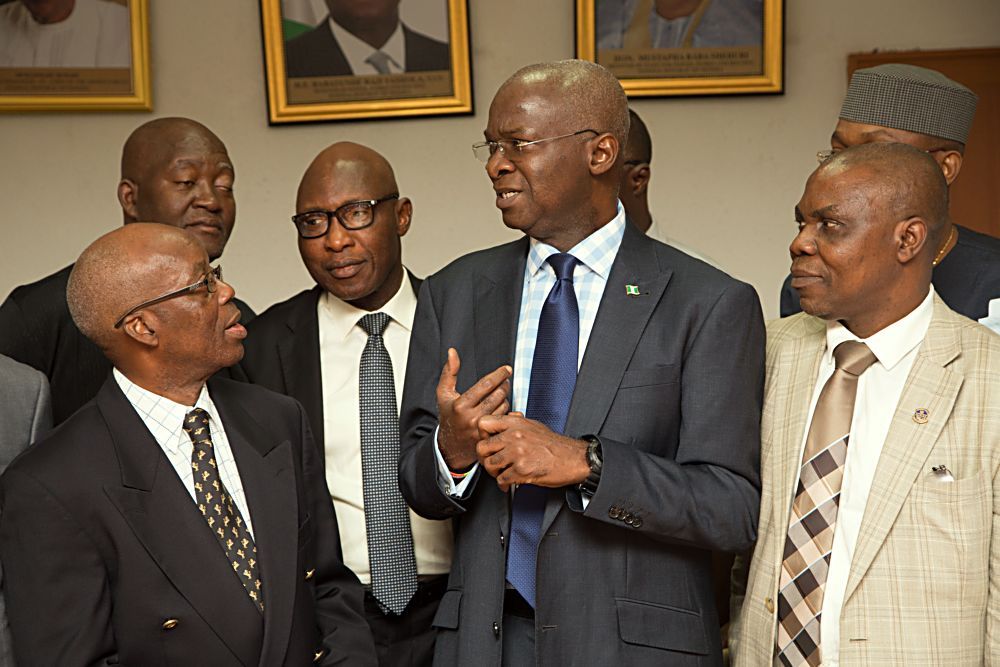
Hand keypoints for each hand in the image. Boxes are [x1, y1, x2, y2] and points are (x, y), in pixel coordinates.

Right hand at [436, 348, 511, 469]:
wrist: (451, 445)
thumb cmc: (448, 414)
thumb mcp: (444, 393)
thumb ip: (449, 371)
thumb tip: (452, 351)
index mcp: (460, 405)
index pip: (486, 384)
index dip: (499, 374)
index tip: (507, 369)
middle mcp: (471, 418)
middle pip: (498, 394)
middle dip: (504, 384)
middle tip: (505, 380)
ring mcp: (482, 429)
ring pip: (504, 406)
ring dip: (505, 397)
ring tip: (500, 394)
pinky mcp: (490, 436)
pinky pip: (505, 418)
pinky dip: (506, 410)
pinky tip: (501, 407)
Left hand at [476, 415, 589, 491]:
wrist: (573, 458)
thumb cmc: (555, 444)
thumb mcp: (534, 425)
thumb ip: (517, 421)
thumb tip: (508, 417)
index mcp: (515, 423)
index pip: (483, 423)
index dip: (481, 435)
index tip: (487, 442)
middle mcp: (514, 436)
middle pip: (481, 447)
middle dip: (484, 458)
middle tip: (491, 463)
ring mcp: (517, 453)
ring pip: (489, 465)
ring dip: (493, 473)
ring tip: (500, 474)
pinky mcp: (522, 470)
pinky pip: (501, 479)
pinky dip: (503, 484)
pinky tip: (508, 483)